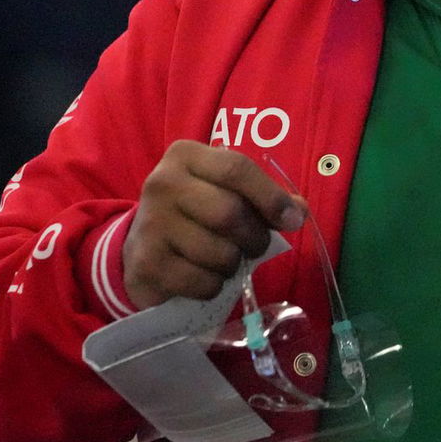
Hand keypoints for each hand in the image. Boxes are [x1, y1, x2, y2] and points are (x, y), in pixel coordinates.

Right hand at [123, 140, 304, 307]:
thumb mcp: (224, 192)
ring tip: (226, 259)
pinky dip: (214, 286)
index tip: (292, 220)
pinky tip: (204, 276)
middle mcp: (163, 183)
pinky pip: (203, 282)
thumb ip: (263, 197)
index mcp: (185, 156)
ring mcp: (151, 224)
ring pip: (220, 252)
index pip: (237, 169)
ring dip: (234, 264)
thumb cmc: (194, 213)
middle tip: (257, 245)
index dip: (271, 197)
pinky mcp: (147, 264)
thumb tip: (298, 212)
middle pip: (230, 212)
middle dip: (255, 236)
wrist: (142, 246)